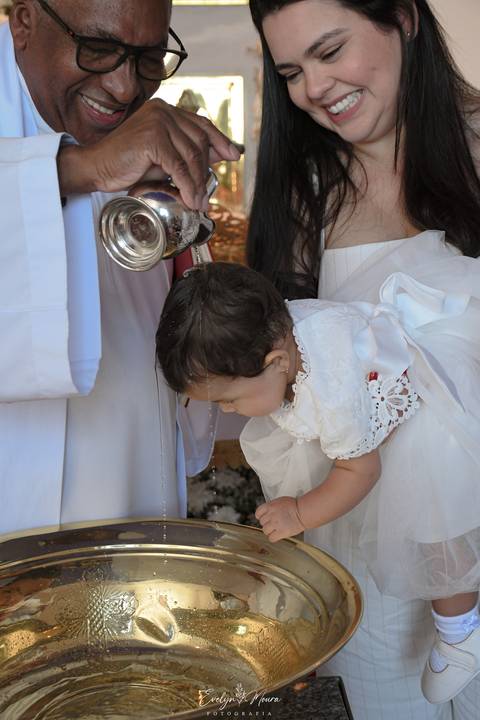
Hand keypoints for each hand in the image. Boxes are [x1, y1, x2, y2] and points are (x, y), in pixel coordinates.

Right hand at [58, 99, 240, 208]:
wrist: (97, 166)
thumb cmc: (127, 163)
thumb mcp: (162, 157)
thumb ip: (185, 154)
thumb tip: (216, 159)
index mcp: (165, 110)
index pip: (201, 123)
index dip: (219, 140)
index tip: (233, 155)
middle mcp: (163, 111)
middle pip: (199, 141)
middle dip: (207, 169)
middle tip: (208, 193)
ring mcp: (157, 121)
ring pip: (191, 156)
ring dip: (197, 183)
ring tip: (199, 202)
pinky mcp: (152, 137)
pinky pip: (178, 166)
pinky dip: (187, 185)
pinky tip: (189, 199)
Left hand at [255, 497, 303, 542]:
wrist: (303, 511)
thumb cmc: (295, 505)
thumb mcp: (280, 501)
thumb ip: (272, 506)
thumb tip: (268, 511)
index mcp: (270, 506)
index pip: (258, 513)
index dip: (261, 516)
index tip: (264, 518)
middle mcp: (271, 515)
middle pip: (262, 522)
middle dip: (267, 523)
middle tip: (274, 523)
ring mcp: (275, 524)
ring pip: (265, 531)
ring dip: (270, 531)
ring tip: (276, 529)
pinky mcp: (280, 532)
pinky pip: (271, 538)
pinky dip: (273, 538)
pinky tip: (278, 535)